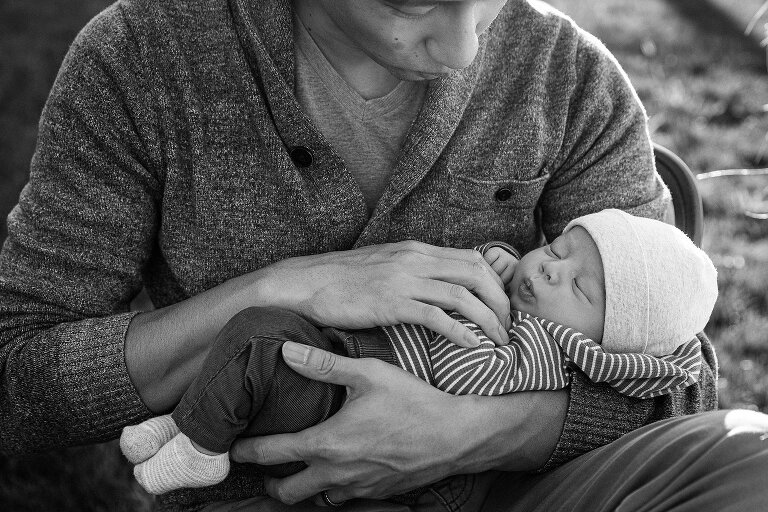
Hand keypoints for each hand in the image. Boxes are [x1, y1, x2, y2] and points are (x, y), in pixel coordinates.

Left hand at [230, 342, 487, 503]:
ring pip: (316, 499)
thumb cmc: (414, 402)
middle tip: (266, 467)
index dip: (246, 452)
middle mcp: (337, 474)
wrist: (457, 436)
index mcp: (327, 444)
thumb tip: (287, 351)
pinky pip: (345, 497)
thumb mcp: (369, 374)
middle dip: (269, 482)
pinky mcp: (378, 493)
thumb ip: (324, 364)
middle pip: (286, 492)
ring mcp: (358, 488)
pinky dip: (334, 487)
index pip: (271, 453)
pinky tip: (342, 467)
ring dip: (303, 486)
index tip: (231, 449)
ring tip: (303, 466)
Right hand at [256, 241, 510, 346]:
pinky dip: (461, 332)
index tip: (502, 307)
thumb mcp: (385, 266)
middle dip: (501, 302)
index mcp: (416, 250)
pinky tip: (473, 346)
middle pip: (477, 274)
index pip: (472, 259)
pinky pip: (436, 315)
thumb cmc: (342, 280)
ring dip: (488, 319)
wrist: (304, 283)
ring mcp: (403, 279)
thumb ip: (414, 271)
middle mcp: (415, 259)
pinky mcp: (390, 302)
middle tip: (508, 327)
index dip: (496, 284)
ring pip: (463, 294)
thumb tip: (439, 287)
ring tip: (499, 341)